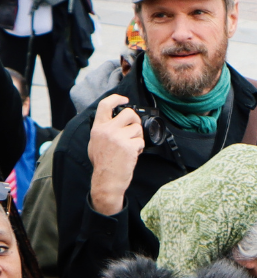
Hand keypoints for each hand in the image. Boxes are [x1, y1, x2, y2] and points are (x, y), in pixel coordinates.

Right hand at [88, 94, 143, 215]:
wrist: (107, 179)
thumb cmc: (102, 163)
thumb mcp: (95, 142)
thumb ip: (102, 130)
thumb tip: (113, 120)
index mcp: (98, 128)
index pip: (105, 105)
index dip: (116, 98)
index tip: (124, 99)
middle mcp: (107, 130)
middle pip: (129, 113)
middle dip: (135, 120)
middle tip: (134, 128)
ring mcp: (119, 138)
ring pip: (137, 129)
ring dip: (137, 137)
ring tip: (130, 147)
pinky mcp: (129, 146)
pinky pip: (140, 142)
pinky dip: (139, 148)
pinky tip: (132, 154)